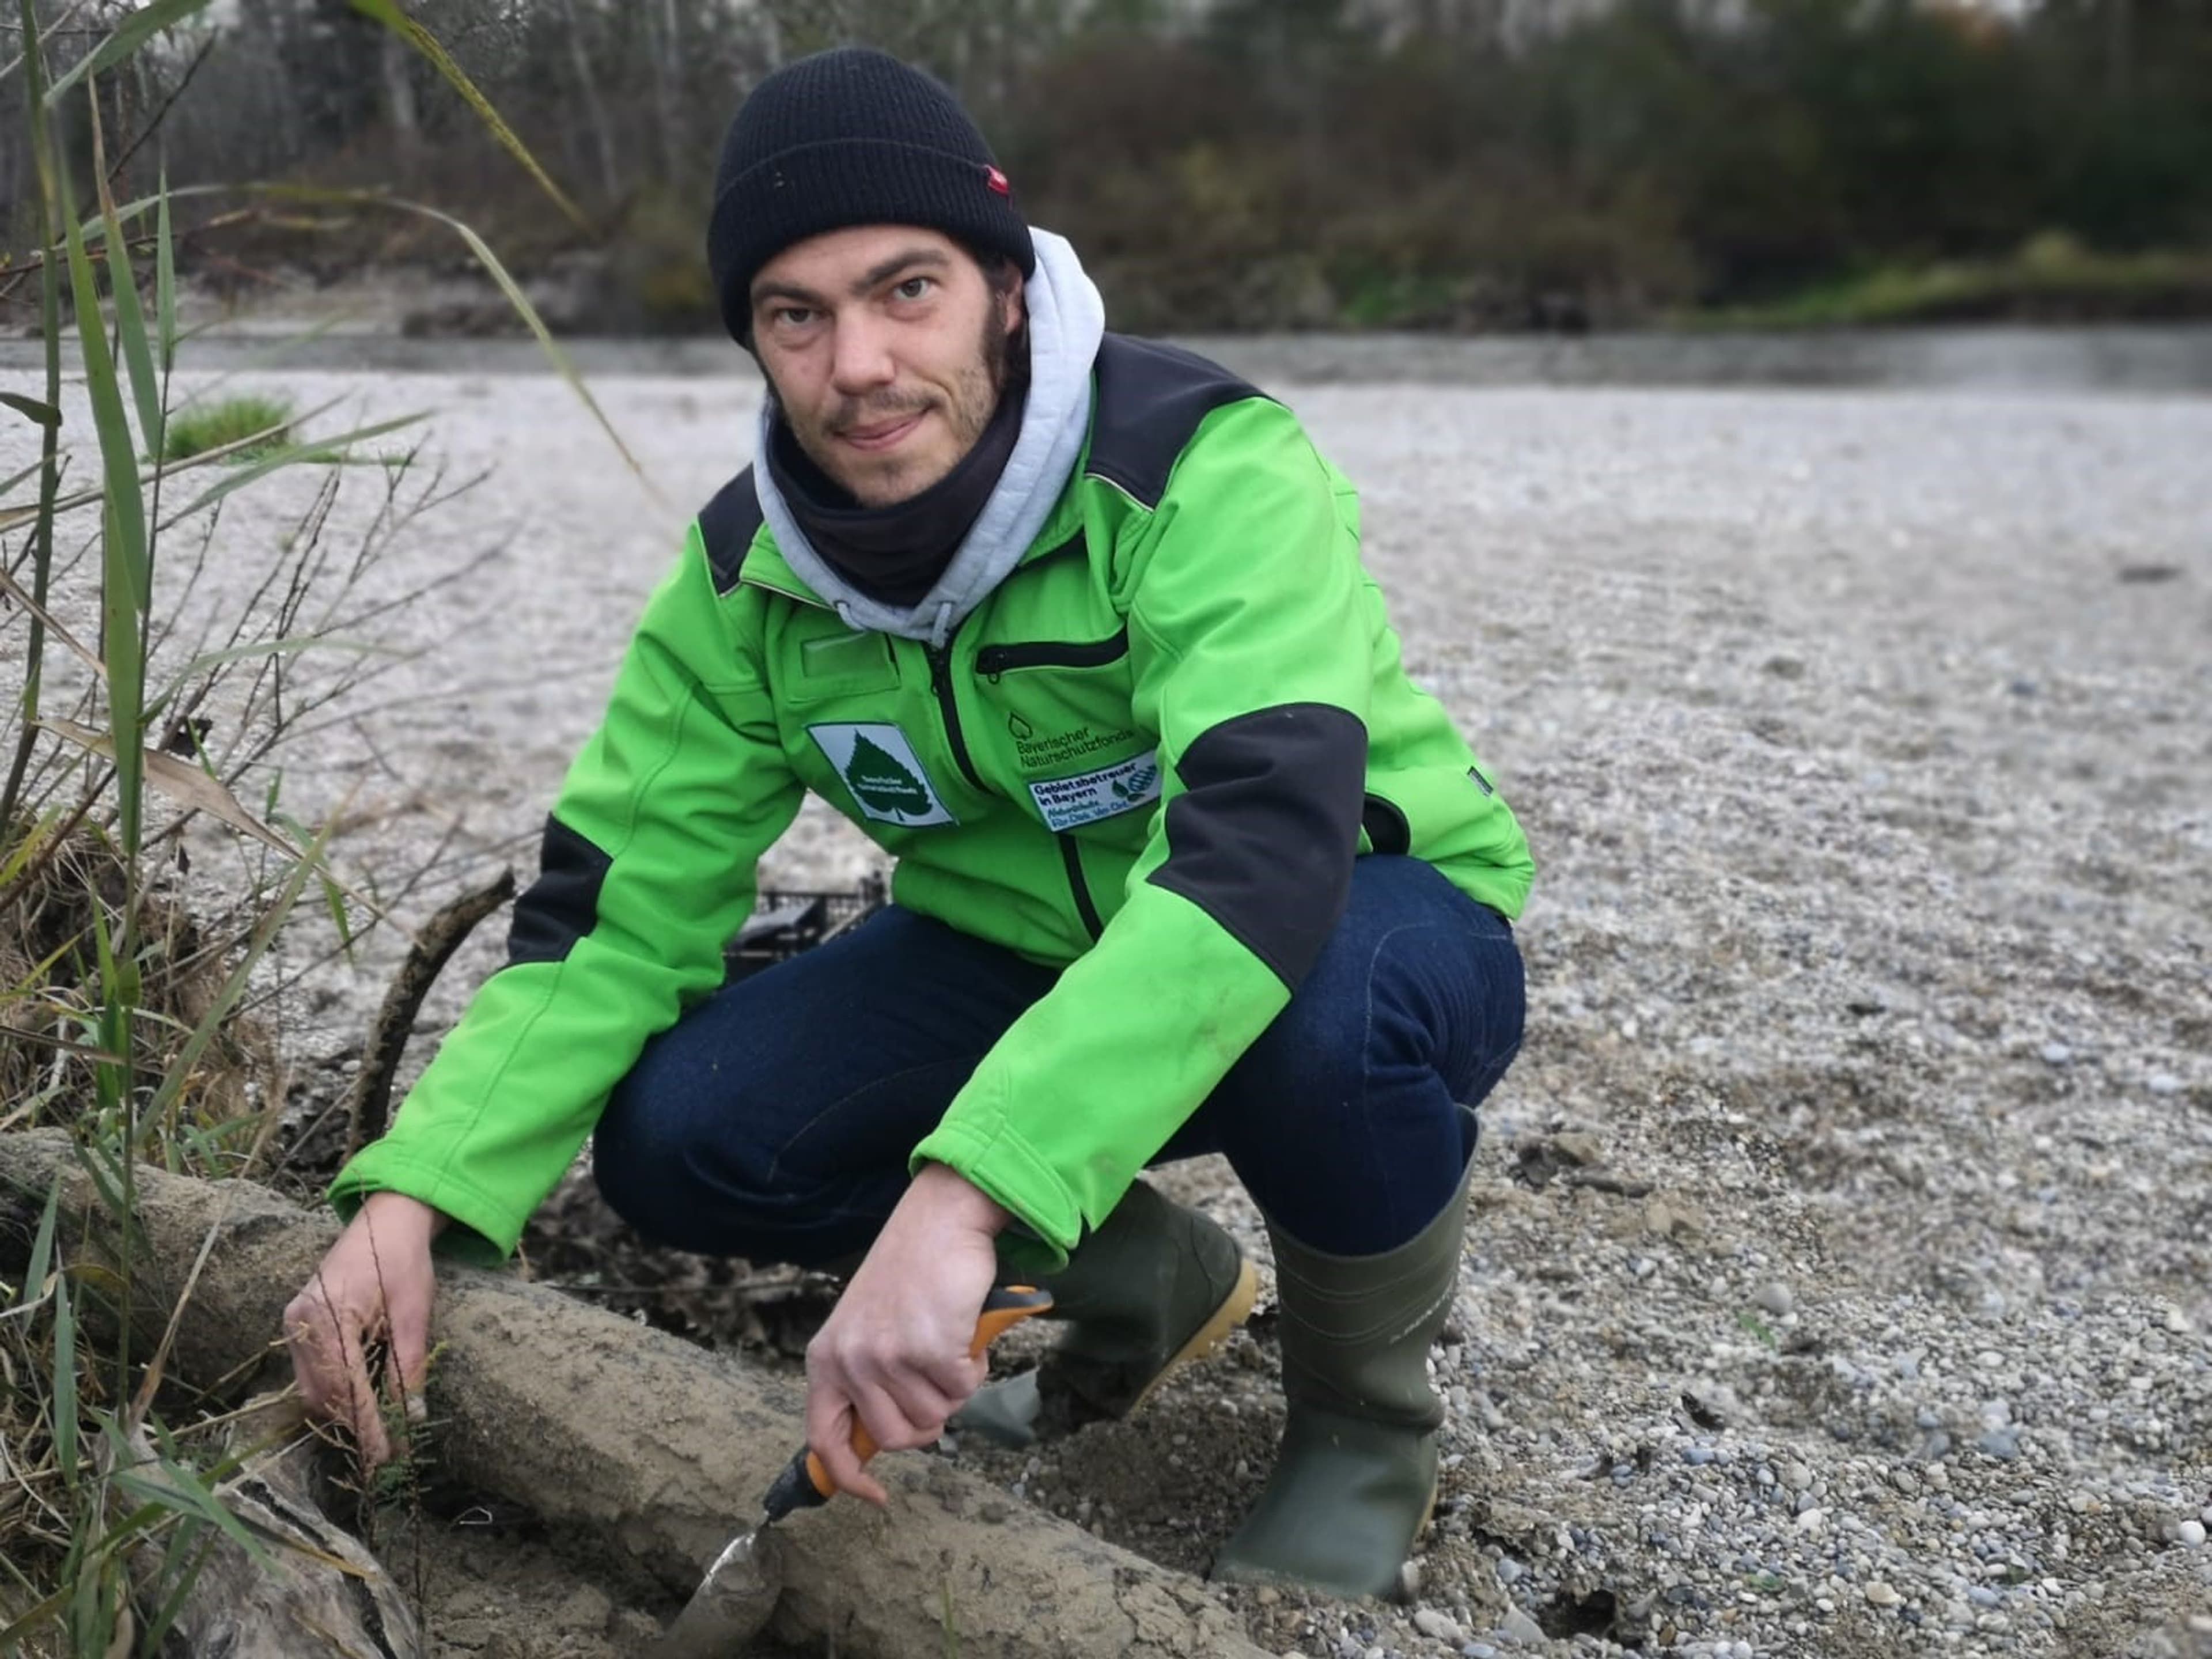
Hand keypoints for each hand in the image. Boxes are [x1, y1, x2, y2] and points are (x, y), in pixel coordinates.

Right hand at [283, 1191, 444, 1468]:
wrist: (385, 1221)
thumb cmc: (403, 1260)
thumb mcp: (414, 1312)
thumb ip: (408, 1365)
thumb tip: (412, 1417)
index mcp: (330, 1314)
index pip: (346, 1386)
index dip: (366, 1425)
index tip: (385, 1455)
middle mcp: (301, 1320)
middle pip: (322, 1393)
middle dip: (353, 1424)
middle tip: (387, 1449)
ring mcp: (294, 1321)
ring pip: (311, 1387)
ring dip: (342, 1410)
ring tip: (377, 1428)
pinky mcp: (297, 1323)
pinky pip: (309, 1370)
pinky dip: (333, 1389)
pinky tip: (360, 1398)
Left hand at [804, 1163, 1007, 1504]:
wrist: (941, 1218)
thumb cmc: (910, 1272)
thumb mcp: (865, 1327)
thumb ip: (866, 1379)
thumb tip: (880, 1442)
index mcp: (826, 1358)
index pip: (824, 1438)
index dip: (849, 1476)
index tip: (876, 1497)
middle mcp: (851, 1360)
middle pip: (895, 1437)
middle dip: (926, 1418)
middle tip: (936, 1378)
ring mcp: (889, 1356)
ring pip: (935, 1415)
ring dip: (953, 1385)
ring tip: (947, 1339)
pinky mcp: (929, 1348)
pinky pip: (964, 1389)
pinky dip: (974, 1366)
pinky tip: (964, 1329)